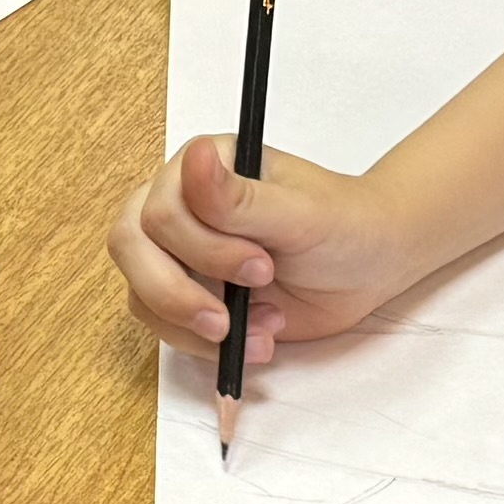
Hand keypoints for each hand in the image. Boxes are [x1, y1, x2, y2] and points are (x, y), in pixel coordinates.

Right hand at [111, 130, 425, 355]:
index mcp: (203, 167)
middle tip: (230, 321)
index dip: (203, 250)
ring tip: (262, 330)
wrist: (370, 265)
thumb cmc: (344, 227)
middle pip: (132, 250)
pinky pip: (166, 327)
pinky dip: (208, 346)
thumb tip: (193, 157)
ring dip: (197, 327)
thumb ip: (240, 197)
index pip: (159, 212)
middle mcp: (182, 204)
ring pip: (142, 294)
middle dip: (180, 295)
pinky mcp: (191, 294)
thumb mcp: (300, 213)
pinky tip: (259, 338)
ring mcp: (180, 252)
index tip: (262, 268)